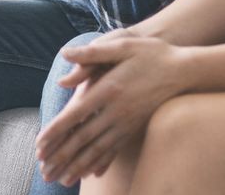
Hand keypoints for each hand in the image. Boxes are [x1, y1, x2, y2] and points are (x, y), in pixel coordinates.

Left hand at [36, 34, 189, 186]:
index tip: (39, 145)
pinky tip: (91, 174)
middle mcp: (117, 111)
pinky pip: (115, 150)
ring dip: (77, 165)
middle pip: (83, 138)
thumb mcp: (123, 45)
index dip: (56, 130)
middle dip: (61, 155)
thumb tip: (64, 54)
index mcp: (109, 89)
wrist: (185, 71)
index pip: (76, 114)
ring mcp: (128, 122)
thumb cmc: (152, 54)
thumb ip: (93, 52)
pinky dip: (100, 163)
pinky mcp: (136, 128)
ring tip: (60, 179)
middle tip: (43, 169)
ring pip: (98, 149)